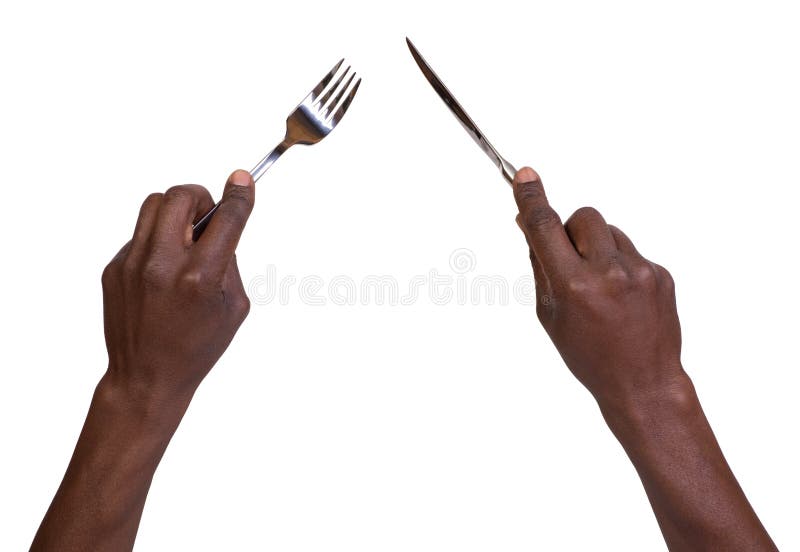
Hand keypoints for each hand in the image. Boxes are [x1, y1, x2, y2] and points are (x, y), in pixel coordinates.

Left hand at [31, 169, 255, 551]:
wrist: (146, 376)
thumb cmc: (197, 346)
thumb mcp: (234, 307)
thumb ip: (228, 261)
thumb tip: (222, 224)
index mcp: (201, 277)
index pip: (226, 218)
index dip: (238, 194)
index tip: (241, 179)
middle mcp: (164, 265)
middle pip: (180, 196)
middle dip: (200, 197)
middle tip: (207, 215)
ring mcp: (133, 264)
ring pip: (154, 205)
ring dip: (176, 211)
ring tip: (185, 237)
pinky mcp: (114, 268)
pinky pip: (139, 234)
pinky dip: (158, 240)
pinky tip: (163, 270)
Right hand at [512, 166, 684, 413]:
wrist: (643, 383)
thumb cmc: (588, 355)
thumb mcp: (550, 314)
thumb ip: (540, 266)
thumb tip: (528, 225)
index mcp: (573, 285)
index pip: (545, 227)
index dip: (532, 198)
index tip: (523, 175)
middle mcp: (608, 272)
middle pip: (584, 216)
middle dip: (572, 229)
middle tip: (571, 259)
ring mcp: (640, 271)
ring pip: (610, 232)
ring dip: (598, 248)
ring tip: (601, 288)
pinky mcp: (661, 273)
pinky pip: (631, 251)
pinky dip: (621, 265)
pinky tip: (623, 299)